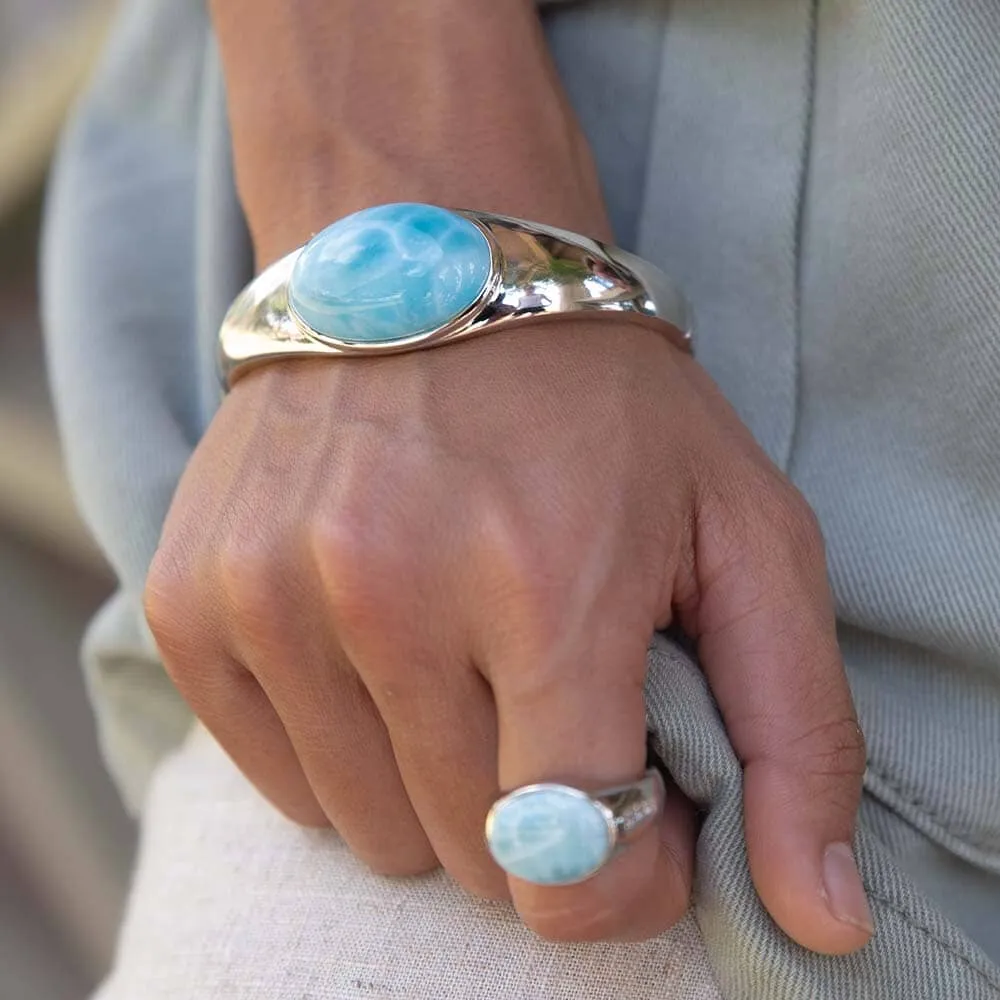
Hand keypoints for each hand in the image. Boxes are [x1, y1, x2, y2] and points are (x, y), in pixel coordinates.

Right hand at [145, 316, 870, 951]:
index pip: (570, 868)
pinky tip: (382, 650)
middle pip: (472, 856)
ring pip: (371, 830)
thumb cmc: (604, 405)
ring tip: (467, 657)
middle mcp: (382, 596)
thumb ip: (800, 735)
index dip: (625, 869)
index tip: (640, 798)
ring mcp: (268, 598)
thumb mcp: (748, 534)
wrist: (429, 266)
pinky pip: (278, 779)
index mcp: (545, 586)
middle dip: (535, 809)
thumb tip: (825, 923)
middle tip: (555, 693)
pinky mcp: (194, 601)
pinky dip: (347, 745)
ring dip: (438, 778)